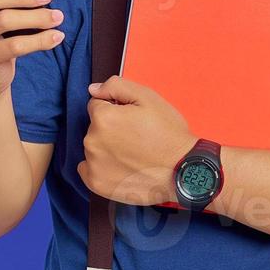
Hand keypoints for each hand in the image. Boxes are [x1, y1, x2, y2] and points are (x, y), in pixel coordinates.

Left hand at [78, 76, 194, 205]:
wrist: (181, 171)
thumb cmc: (168, 134)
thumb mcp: (148, 98)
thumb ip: (116, 86)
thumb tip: (94, 89)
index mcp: (103, 118)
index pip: (97, 105)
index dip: (116, 109)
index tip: (132, 120)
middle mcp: (92, 141)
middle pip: (95, 127)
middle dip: (111, 128)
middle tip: (136, 137)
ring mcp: (93, 165)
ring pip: (94, 147)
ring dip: (107, 147)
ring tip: (133, 154)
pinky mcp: (97, 183)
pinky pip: (88, 168)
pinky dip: (101, 167)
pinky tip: (121, 167)